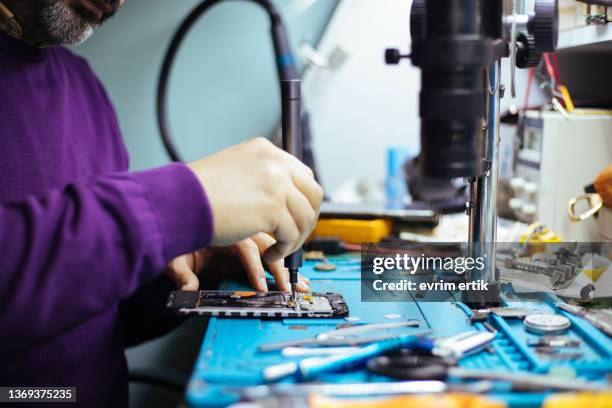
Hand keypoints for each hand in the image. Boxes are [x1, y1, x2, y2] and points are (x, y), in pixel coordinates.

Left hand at [166, 232, 310, 291]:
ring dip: (288, 265)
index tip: (260, 286)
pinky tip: (298, 274)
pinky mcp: (252, 243)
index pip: (245, 248)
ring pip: (275, 245)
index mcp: (223, 230)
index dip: (254, 268)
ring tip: (300, 283)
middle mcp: (240, 229)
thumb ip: (182, 273)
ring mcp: (249, 234)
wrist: (178, 224)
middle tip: (288, 287)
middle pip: (267, 244)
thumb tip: (188, 289)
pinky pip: (275, 247)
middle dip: (279, 268)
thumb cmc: (179, 242)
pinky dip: (287, 259)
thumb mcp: (176, 256)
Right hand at [188, 137, 323, 262]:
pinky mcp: (273, 208)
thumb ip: (260, 178)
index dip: (303, 199)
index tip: (296, 216)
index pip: (302, 174)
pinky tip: (271, 254)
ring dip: (297, 238)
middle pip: (313, 193)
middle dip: (308, 218)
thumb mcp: (234, 171)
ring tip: (280, 249)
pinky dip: (284, 249)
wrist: (178, 202)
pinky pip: (292, 234)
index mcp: (264, 150)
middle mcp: (274, 162)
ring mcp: (276, 184)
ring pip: (306, 216)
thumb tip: (282, 197)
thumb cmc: (196, 193)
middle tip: (295, 236)